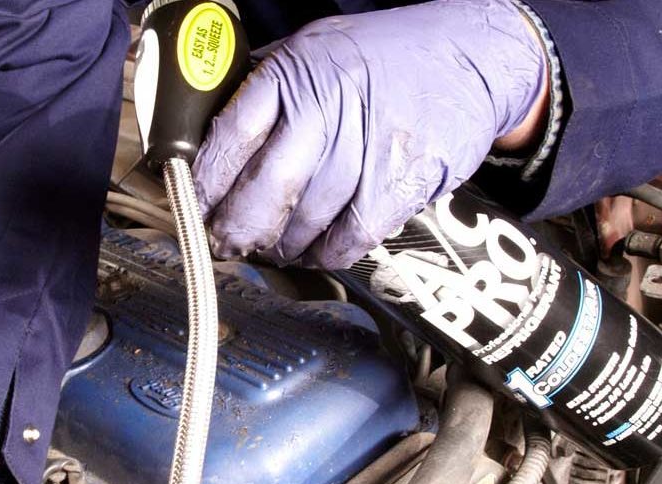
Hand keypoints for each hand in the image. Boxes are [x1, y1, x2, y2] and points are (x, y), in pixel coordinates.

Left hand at [193, 0, 547, 268]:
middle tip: (223, 245)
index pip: (230, 137)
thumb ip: (263, 89)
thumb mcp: (313, 50)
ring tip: (269, 247)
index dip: (205, 182)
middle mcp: (327, 110)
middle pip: (263, 191)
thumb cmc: (381, 58)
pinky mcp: (398, 186)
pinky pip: (345, 241)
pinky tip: (313, 251)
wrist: (472, 56)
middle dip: (234, 229)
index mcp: (293, 73)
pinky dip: (323, 255)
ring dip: (277, 246)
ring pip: (301, 224)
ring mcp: (365, 151)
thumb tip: (207, 137)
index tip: (189, 207)